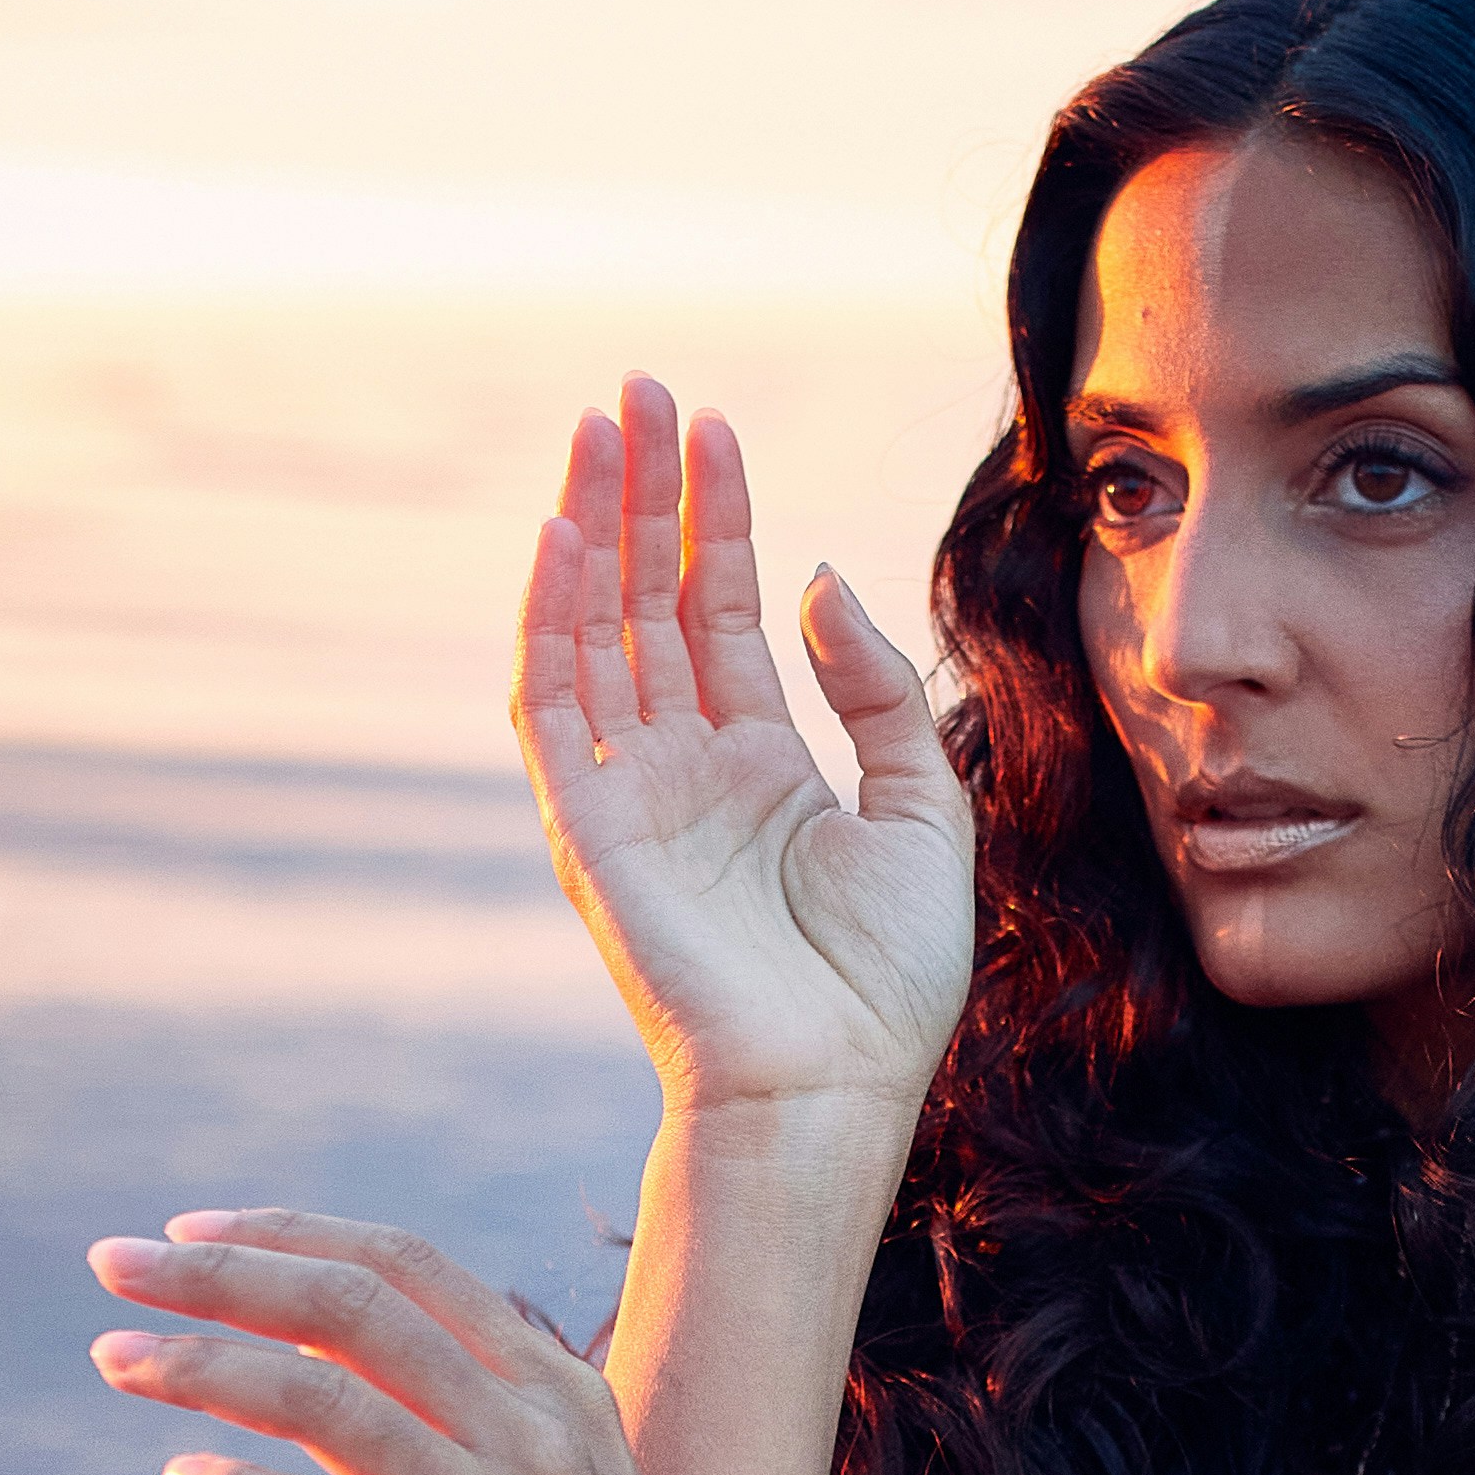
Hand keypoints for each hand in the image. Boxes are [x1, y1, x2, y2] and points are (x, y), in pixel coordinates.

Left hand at [85, 1208, 785, 1474]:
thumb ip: (530, 1409)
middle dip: (217, 1272)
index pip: (408, 1266)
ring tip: (115, 1357)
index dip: (287, 1232)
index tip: (186, 1233)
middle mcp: (538, 1444)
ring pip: (324, 1402)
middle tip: (110, 1263)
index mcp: (563, 1397)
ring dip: (200, 1366)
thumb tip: (479, 1319)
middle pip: (352, 1308)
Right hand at [516, 383, 973, 1134]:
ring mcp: (630, 795)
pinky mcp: (591, 831)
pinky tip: (564, 538)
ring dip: (591, 529)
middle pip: (645, 600)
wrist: (834, 1085)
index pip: (718, 612)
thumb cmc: (887, 982)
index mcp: (760, 766)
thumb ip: (879, 693)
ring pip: (593, 631)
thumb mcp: (925, 811)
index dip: (714, 517)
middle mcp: (683, 769)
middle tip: (638, 390)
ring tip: (602, 428)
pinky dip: (549, 622)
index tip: (712, 426)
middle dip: (640, 494)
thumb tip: (816, 581)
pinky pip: (553, 709)